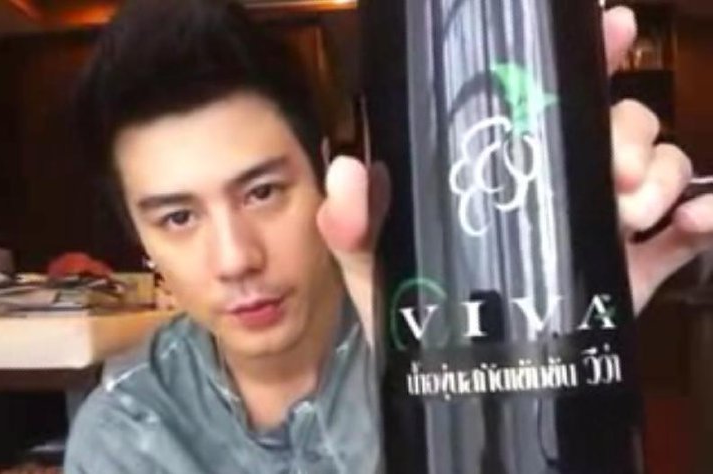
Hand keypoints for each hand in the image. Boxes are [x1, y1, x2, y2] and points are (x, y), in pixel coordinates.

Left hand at [317, 7, 712, 346]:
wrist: (446, 368)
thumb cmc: (409, 297)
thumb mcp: (369, 255)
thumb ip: (350, 218)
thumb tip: (348, 168)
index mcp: (507, 163)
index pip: (555, 93)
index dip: (591, 52)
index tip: (612, 27)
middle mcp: (559, 181)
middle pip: (620, 123)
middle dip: (627, 132)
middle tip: (613, 171)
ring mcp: (598, 222)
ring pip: (657, 166)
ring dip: (658, 176)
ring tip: (627, 211)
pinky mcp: (630, 268)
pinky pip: (683, 233)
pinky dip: (701, 218)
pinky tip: (695, 223)